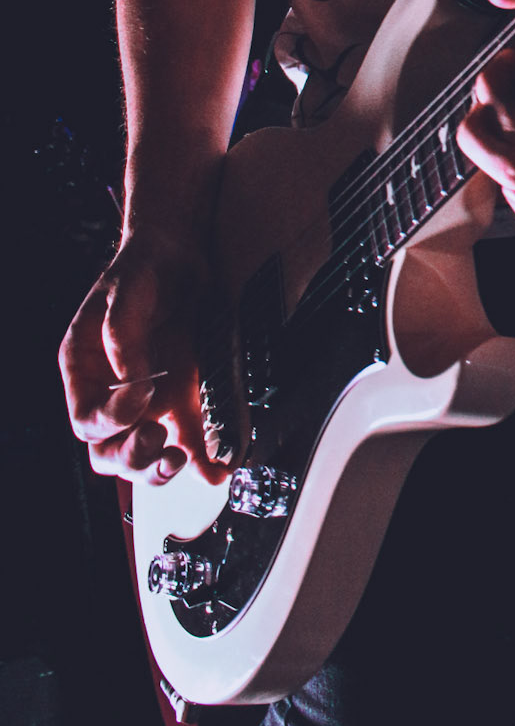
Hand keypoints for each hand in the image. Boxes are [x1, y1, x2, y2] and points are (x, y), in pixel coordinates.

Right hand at [58, 226, 231, 488]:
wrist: (180, 254)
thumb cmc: (144, 268)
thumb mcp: (129, 292)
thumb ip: (125, 337)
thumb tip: (134, 385)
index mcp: (86, 371)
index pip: (87, 419)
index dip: (110, 419)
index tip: (141, 396)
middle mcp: (114, 395)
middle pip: (109, 451)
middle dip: (131, 455)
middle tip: (157, 437)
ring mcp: (150, 402)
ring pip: (143, 457)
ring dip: (159, 468)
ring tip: (180, 458)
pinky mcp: (182, 401)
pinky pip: (188, 441)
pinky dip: (202, 462)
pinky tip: (217, 471)